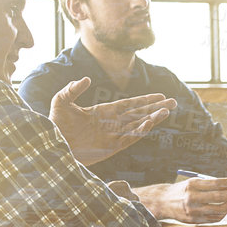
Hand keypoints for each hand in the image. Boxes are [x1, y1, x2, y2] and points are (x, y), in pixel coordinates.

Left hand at [49, 78, 176, 164]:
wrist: (52, 146)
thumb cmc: (55, 124)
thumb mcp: (61, 101)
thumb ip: (72, 89)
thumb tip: (85, 79)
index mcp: (103, 111)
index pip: (129, 104)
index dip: (145, 100)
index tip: (160, 95)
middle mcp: (111, 123)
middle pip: (139, 114)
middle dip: (156, 108)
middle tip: (173, 102)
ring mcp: (112, 136)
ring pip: (137, 125)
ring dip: (152, 118)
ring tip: (167, 111)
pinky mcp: (110, 148)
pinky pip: (129, 139)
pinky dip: (139, 131)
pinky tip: (149, 123)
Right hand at [136, 176, 226, 222]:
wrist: (163, 202)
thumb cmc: (181, 190)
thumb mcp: (191, 183)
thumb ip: (208, 185)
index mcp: (192, 185)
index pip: (216, 183)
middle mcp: (192, 198)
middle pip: (219, 197)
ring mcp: (194, 211)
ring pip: (219, 209)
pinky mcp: (195, 220)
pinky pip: (215, 218)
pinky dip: (223, 213)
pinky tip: (224, 208)